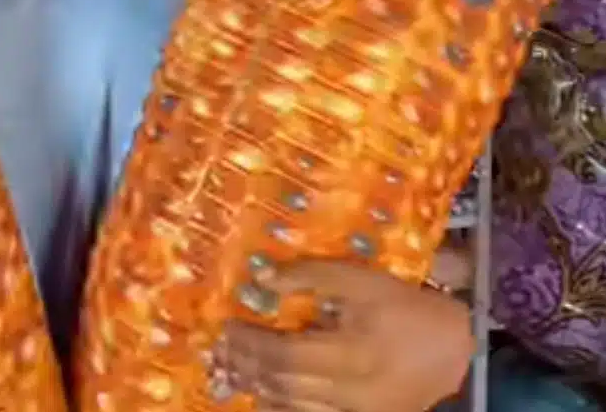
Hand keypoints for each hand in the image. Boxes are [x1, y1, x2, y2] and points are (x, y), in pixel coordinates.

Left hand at [210, 253, 474, 411]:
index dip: (251, 344)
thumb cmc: (403, 304)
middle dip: (248, 366)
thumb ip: (311, 275)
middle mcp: (353, 391)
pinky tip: (265, 393)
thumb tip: (262, 279)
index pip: (285, 355)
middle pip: (284, 384)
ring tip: (233, 370)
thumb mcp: (359, 278)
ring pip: (296, 406)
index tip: (227, 327)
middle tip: (220, 349)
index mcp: (352, 352)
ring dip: (260, 387)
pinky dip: (284, 405)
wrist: (453, 345)